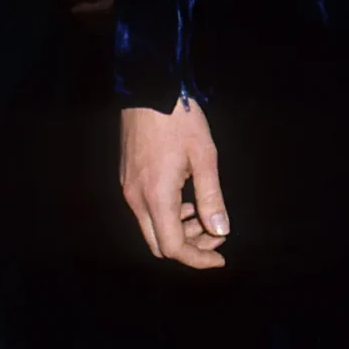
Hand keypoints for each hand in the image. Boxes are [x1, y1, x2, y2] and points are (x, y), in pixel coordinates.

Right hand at [119, 97, 230, 268]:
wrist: (150, 89)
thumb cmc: (181, 120)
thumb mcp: (204, 157)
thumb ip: (211, 198)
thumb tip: (220, 231)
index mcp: (156, 196)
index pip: (173, 247)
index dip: (198, 259)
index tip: (221, 257)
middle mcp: (136, 198)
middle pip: (158, 245)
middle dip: (189, 248)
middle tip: (216, 234)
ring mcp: (128, 188)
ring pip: (151, 229)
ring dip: (179, 232)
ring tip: (204, 215)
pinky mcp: (127, 178)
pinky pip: (146, 211)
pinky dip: (168, 216)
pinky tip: (186, 200)